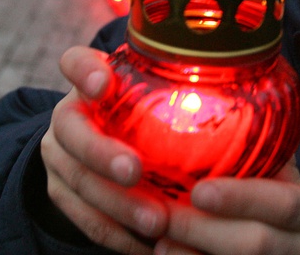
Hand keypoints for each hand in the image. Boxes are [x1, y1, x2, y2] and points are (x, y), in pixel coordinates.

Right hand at [41, 46, 168, 253]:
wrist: (98, 145)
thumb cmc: (143, 113)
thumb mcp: (153, 92)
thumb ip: (173, 82)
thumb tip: (241, 72)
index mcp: (87, 83)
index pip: (75, 63)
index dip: (84, 71)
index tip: (102, 84)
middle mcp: (67, 117)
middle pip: (73, 132)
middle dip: (102, 154)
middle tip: (135, 172)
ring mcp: (59, 158)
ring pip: (79, 182)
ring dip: (117, 204)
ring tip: (156, 222)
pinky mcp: (61, 193)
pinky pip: (85, 219)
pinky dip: (117, 234)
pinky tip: (150, 245)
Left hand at [153, 158, 299, 254]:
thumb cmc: (291, 209)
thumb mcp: (290, 181)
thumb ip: (266, 152)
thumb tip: (235, 97)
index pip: (284, 204)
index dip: (242, 198)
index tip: (200, 190)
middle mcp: (299, 247)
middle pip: (255, 244)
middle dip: (203, 230)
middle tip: (161, 214)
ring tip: (158, 240)